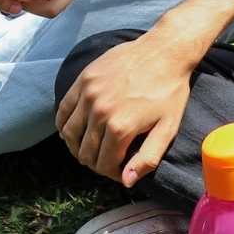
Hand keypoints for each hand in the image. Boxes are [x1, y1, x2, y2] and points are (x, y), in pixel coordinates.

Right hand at [55, 26, 199, 185]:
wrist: (163, 51)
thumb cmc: (169, 92)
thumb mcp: (167, 129)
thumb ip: (147, 158)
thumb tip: (126, 181)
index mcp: (121, 126)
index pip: (103, 163)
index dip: (110, 173)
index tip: (119, 171)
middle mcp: (99, 111)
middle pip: (84, 151)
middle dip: (94, 162)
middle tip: (105, 160)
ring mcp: (88, 93)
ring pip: (69, 133)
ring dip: (76, 146)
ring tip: (89, 147)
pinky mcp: (83, 79)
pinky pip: (63, 109)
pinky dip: (64, 124)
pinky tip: (74, 130)